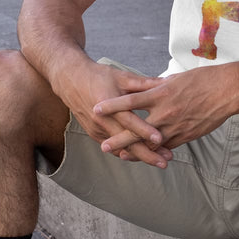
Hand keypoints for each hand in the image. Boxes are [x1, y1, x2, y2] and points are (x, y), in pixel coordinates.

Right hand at [56, 61, 172, 167]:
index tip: (160, 139)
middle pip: (126, 142)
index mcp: (108, 104)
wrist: (71, 81)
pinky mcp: (94, 134)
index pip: (128, 121)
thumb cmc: (98, 76)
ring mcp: (96, 129)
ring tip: (159, 161)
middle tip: (166, 161)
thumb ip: (144, 83)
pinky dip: (128, 153)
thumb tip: (168, 82)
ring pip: (120, 148)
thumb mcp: (122, 76)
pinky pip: (113, 148)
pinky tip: (143, 157)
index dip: (144, 131)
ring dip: (140, 156)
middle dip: (147, 154)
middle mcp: (101, 120)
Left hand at [93, 65, 238, 156]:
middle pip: (137, 129)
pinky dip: (157, 151)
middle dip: (119, 140)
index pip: (130, 101)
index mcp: (161, 94)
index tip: (96, 109)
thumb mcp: (177, 78)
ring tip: (122, 155)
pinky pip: (168, 146)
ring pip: (152, 144)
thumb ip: (159, 86)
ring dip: (136, 151)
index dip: (112, 106)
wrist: (228, 90)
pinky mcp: (187, 135)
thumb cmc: (203, 79)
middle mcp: (166, 112)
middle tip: (103, 146)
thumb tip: (148, 87)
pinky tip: (148, 155)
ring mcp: (176, 126)